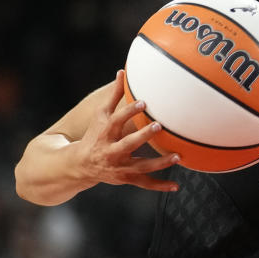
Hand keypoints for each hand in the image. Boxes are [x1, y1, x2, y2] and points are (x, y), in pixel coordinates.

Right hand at [74, 70, 179, 191]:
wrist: (81, 165)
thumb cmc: (96, 135)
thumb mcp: (101, 116)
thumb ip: (114, 96)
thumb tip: (122, 71)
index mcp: (105, 134)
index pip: (116, 121)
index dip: (128, 112)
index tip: (142, 102)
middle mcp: (112, 151)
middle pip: (128, 144)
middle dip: (142, 136)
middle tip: (158, 125)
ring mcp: (120, 167)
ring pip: (141, 166)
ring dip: (159, 163)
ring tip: (177, 156)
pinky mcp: (127, 178)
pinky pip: (145, 184)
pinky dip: (160, 186)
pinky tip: (176, 186)